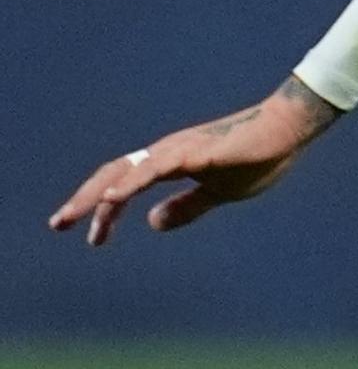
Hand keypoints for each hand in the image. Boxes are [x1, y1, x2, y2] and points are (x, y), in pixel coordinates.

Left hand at [51, 78, 342, 246]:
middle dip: (83, 201)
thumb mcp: (219, 194)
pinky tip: (112, 199)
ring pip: (124, 172)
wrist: (288, 131)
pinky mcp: (192, 151)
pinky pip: (152, 169)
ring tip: (74, 218)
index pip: (125, 184)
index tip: (92, 238)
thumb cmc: (260, 157)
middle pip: (113, 175)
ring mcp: (177, 149)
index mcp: (170, 163)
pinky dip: (129, 184)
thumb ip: (187, 207)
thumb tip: (152, 224)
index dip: (103, 209)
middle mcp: (165, 153)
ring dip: (95, 196)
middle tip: (58, 225)